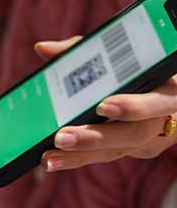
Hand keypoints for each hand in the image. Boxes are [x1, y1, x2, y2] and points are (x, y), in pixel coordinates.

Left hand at [35, 37, 176, 172]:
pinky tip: (55, 158)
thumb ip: (80, 49)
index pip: (155, 101)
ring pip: (120, 150)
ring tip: (50, 157)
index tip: (102, 106)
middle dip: (96, 137)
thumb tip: (43, 48)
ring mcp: (153, 138)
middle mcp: (164, 117)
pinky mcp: (138, 149)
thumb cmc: (135, 63)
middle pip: (134, 133)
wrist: (161, 86)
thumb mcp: (113, 51)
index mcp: (167, 88)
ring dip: (82, 155)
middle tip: (62, 138)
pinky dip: (80, 157)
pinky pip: (109, 154)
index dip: (132, 106)